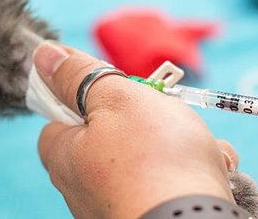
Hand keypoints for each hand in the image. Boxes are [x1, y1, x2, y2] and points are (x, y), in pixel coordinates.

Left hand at [35, 43, 238, 217]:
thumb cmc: (155, 161)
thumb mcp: (117, 99)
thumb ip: (81, 76)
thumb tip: (45, 55)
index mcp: (65, 156)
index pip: (60, 117)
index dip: (88, 96)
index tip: (119, 90)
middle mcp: (84, 187)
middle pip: (111, 135)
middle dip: (149, 120)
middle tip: (169, 115)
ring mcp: (116, 204)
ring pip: (150, 159)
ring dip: (181, 145)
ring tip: (201, 148)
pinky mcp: (150, 215)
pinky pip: (170, 184)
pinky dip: (193, 173)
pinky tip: (213, 170)